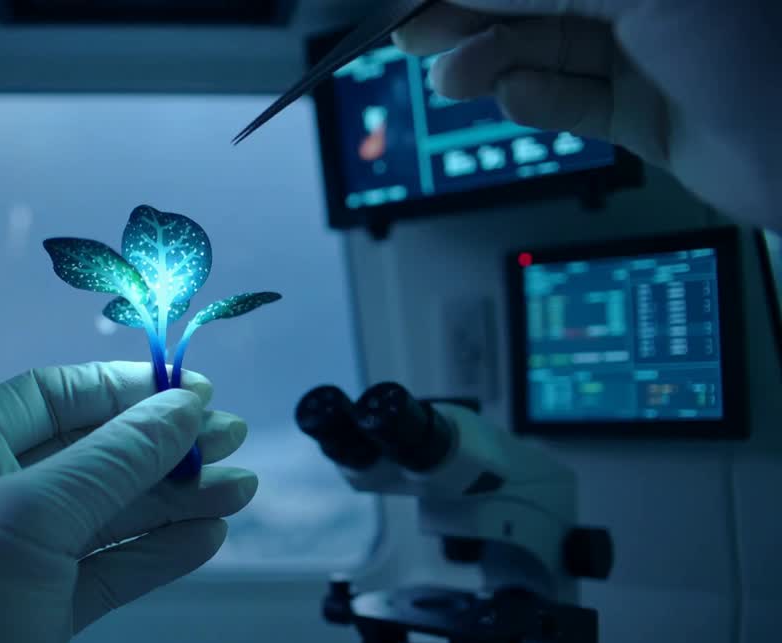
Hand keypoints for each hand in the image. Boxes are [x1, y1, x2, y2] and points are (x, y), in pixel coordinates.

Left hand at [0, 362, 256, 642]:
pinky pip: (106, 569)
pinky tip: (206, 538)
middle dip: (161, 448)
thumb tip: (180, 408)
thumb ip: (112, 461)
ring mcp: (12, 559)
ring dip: (173, 501)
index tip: (194, 389)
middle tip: (233, 438)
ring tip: (239, 489)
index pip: (50, 398)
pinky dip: (156, 554)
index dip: (125, 391)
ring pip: (106, 515)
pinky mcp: (39, 613)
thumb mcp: (28, 521)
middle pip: (88, 454)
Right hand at [393, 0, 781, 230]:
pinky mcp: (641, 111)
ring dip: (492, 63)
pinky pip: (569, 102)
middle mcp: (647, 2)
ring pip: (544, 51)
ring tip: (457, 77)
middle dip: (473, 15)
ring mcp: (645, 54)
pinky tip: (516, 98)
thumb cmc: (760, 53)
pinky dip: (535, 101)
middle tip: (417, 34)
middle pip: (537, 2)